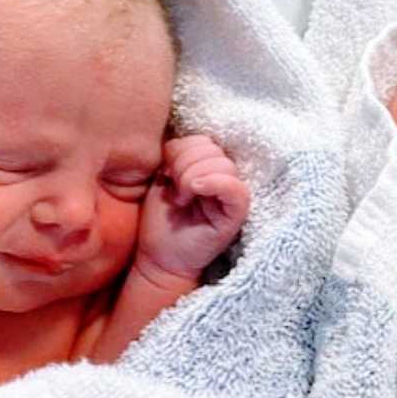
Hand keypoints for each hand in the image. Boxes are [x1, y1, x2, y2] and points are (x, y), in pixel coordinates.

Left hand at [138, 136, 249, 279]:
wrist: (159, 257)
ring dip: (194, 177)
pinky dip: (215, 183)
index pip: (201, 140)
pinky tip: (195, 191)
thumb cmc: (162, 220)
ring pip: (223, 165)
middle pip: (212, 149)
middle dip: (185, 165)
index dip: (180, 151)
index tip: (166, 175)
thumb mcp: (162, 179)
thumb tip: (181, 144)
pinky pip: (237, 190)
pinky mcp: (237, 216)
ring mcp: (232, 196)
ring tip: (182, 198)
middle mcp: (223, 178)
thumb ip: (175, 156)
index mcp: (207, 166)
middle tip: (174, 190)